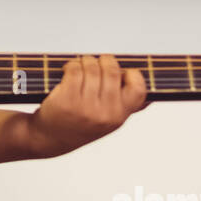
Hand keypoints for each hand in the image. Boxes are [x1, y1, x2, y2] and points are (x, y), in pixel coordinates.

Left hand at [21, 55, 147, 157]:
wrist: (48, 139)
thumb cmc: (80, 125)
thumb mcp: (107, 122)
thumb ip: (126, 108)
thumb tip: (151, 98)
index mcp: (119, 117)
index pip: (138, 87)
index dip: (130, 74)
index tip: (120, 74)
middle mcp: (104, 113)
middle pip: (112, 70)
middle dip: (103, 61)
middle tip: (95, 64)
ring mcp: (85, 106)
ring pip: (92, 66)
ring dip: (85, 61)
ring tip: (80, 67)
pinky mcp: (66, 98)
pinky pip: (75, 69)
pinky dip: (72, 64)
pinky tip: (68, 70)